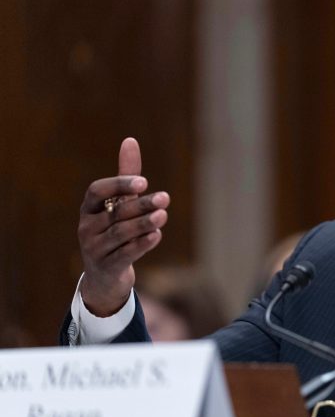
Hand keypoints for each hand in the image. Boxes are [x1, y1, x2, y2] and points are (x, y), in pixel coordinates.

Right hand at [77, 138, 169, 316]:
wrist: (105, 277)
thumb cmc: (114, 231)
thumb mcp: (119, 204)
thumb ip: (127, 175)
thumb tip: (130, 140)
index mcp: (89, 208)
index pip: (96, 191)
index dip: (118, 184)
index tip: (143, 181)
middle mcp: (87, 227)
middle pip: (115, 212)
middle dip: (141, 205)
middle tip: (166, 197)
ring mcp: (94, 249)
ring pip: (120, 233)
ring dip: (144, 223)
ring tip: (163, 216)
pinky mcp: (107, 267)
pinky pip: (124, 254)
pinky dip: (141, 244)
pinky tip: (157, 236)